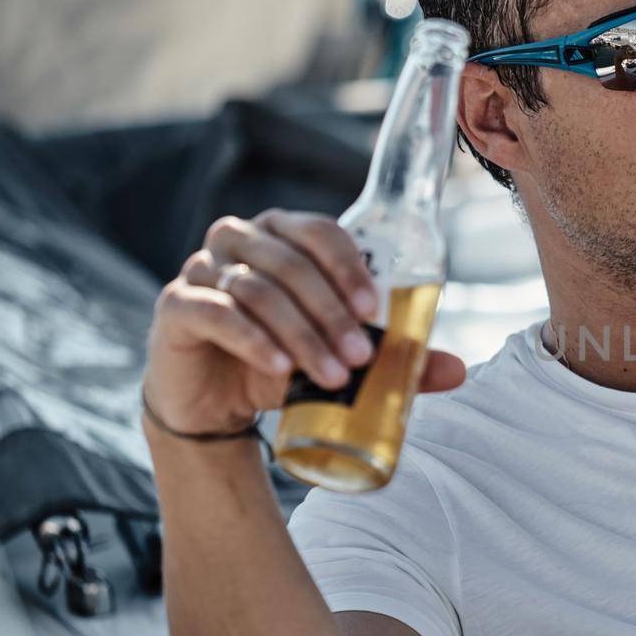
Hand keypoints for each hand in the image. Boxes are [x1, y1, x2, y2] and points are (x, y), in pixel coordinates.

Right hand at [142, 209, 465, 435]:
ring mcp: (202, 270)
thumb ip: (394, 359)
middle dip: (332, 313)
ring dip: (301, 334)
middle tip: (363, 357)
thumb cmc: (282, 363)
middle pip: (290, 263)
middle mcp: (240, 241)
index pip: (319, 231)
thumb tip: (458, 370)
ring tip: (334, 375)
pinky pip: (216, 314)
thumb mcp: (338, 358)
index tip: (375, 310)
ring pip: (257, 291)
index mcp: (283, 234)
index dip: (348, 265)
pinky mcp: (176, 308)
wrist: (214, 405)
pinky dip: (254, 342)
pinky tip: (280, 369)